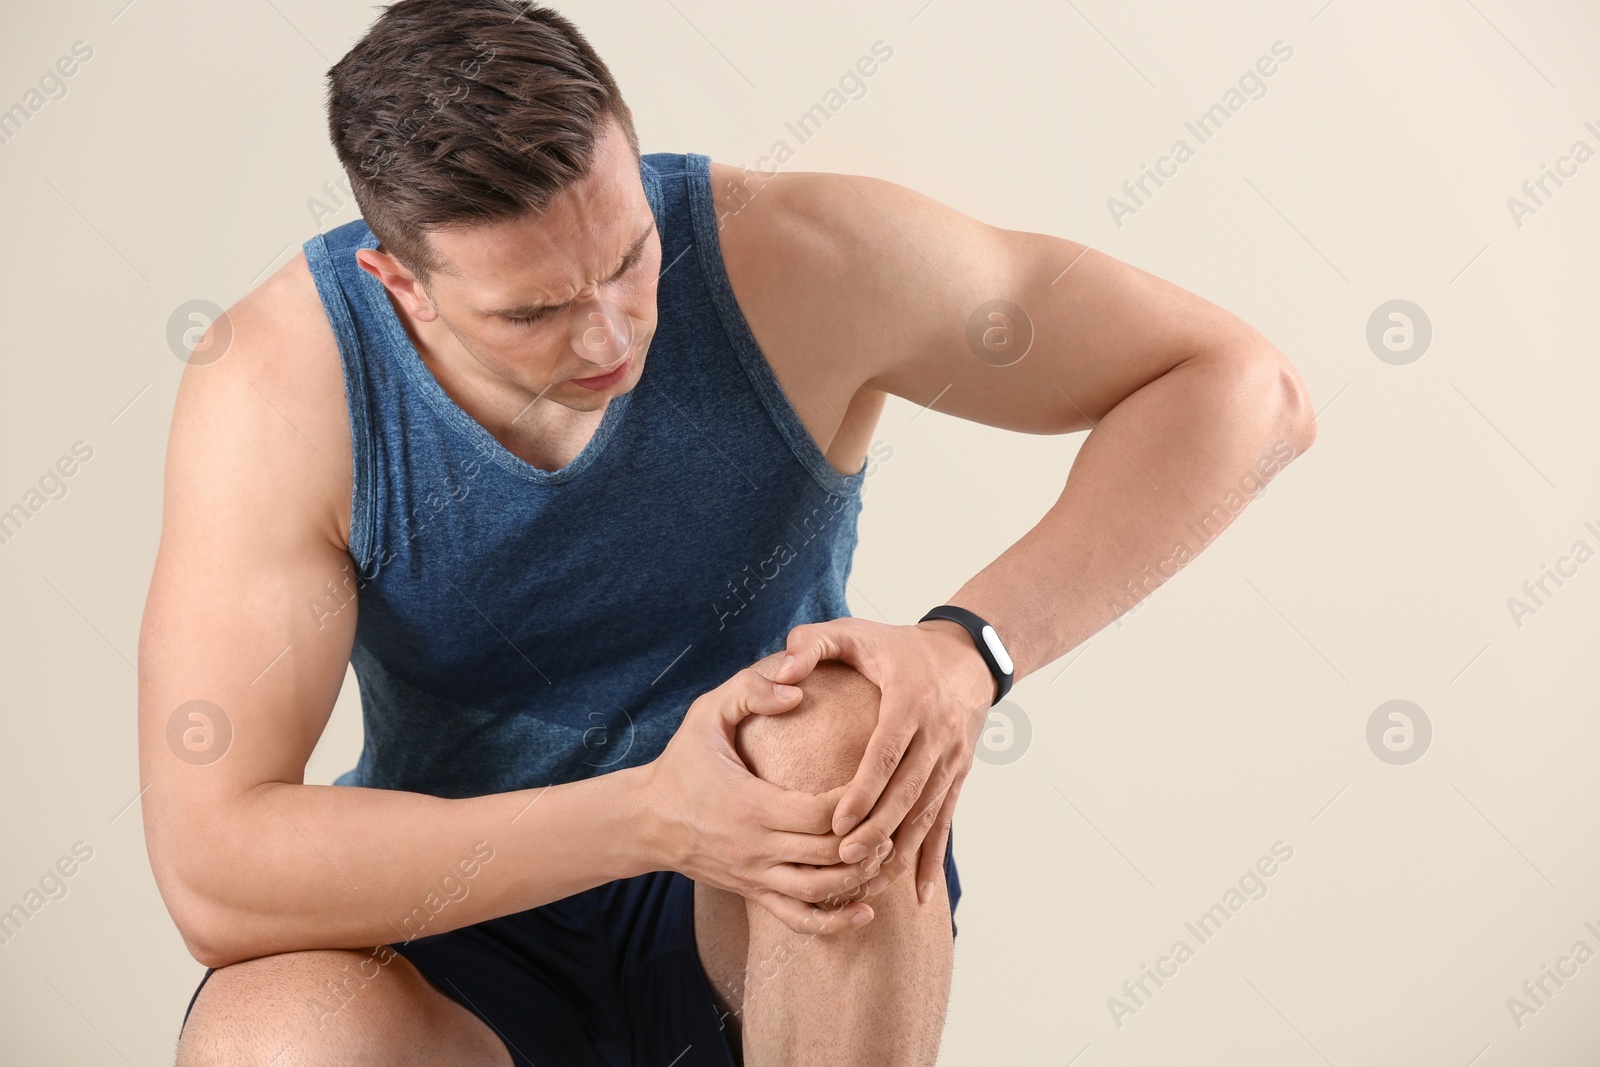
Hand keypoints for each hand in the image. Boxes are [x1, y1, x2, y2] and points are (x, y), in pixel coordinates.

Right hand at [643, 664, 897, 934]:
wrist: (646, 820)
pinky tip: (865, 911)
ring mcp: (756, 876)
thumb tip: (797, 688)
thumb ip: (749, 690)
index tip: (875, 777)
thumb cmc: (683, 761)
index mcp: (752, 805)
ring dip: (861, 877)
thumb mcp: (706, 713)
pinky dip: (835, 922)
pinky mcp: (754, 893)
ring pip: (822, 890)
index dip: (857, 801)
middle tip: (895, 813)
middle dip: (870, 838)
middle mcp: (757, 847)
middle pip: (832, 853)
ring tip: (887, 853)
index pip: (823, 813)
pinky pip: (799, 920)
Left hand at [774, 615, 993, 905]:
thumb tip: (782, 671)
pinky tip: (921, 892)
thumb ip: (812, 643)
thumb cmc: (896, 645)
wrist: (966, 656)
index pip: (886, 751)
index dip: (863, 790)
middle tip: (843, 859)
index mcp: (910, 699)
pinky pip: (945, 821)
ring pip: (927, 813)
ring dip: (901, 850)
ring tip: (869, 881)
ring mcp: (953, 758)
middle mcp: (938, 732)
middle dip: (877, 830)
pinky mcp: (959, 775)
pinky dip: (933, 858)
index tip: (835, 823)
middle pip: (908, 790)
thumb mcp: (854, 631)